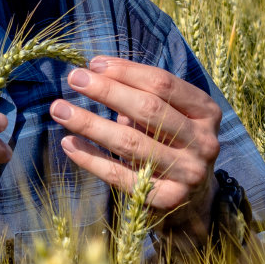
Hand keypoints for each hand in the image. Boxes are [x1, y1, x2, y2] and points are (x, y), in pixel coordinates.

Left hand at [50, 57, 220, 243]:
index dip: (126, 71)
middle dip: (106, 90)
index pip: (163, 84)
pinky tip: (69, 143)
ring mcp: (187, 173)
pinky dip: (90, 158)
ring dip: (89, 122)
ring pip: (129, 142)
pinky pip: (118, 174)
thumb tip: (95, 72)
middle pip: (147, 109)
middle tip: (74, 78)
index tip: (94, 64)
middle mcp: (203, 142)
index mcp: (206, 112)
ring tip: (58, 109)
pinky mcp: (166, 199)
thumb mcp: (169, 115)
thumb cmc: (172, 143)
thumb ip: (141, 94)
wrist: (195, 200)